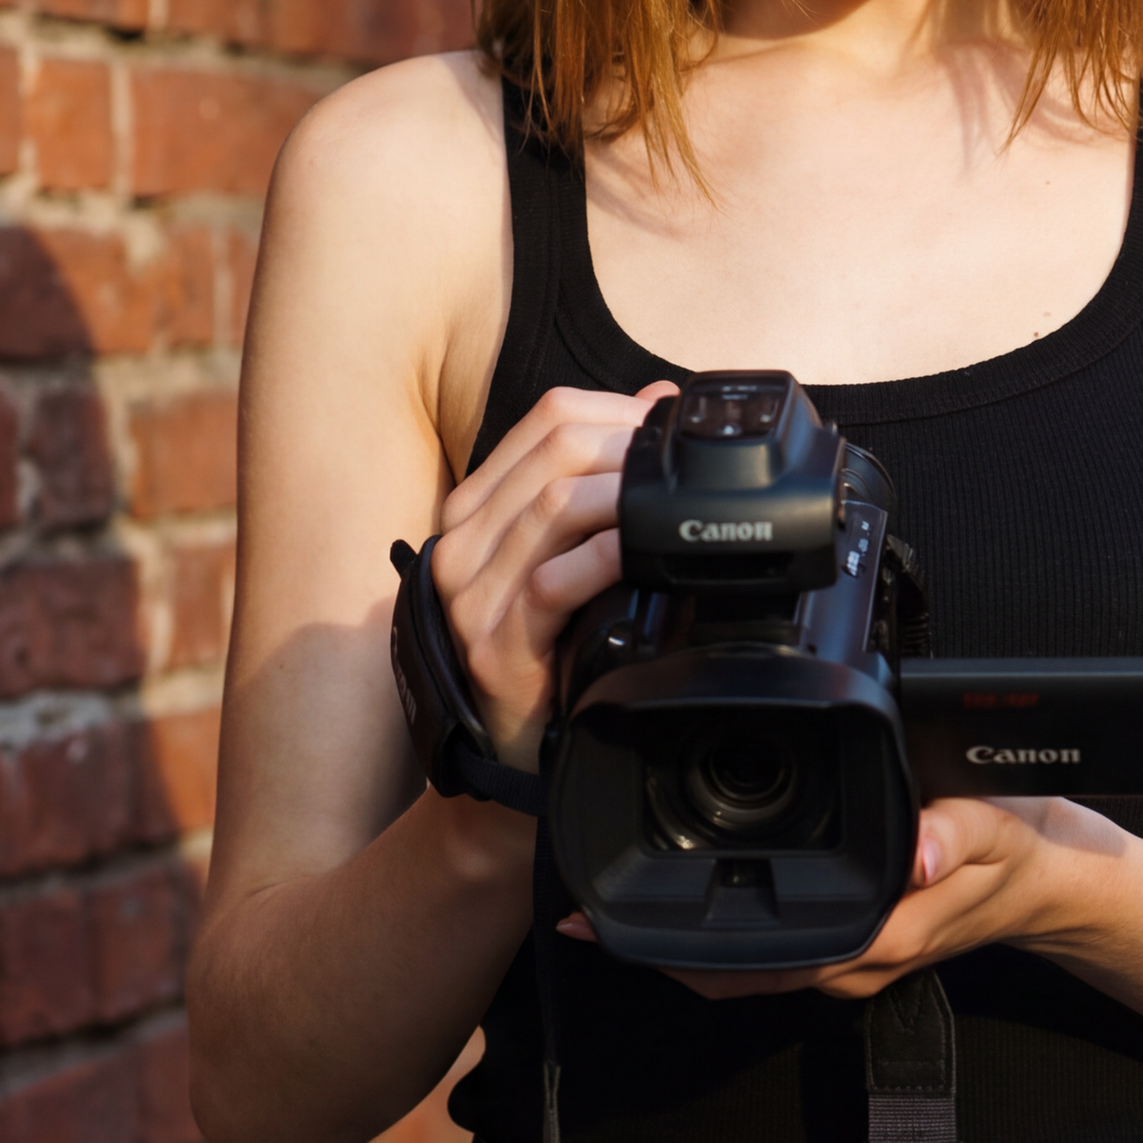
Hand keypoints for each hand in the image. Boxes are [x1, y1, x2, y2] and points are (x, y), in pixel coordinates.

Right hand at [428, 380, 673, 765]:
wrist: (517, 742)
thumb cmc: (549, 642)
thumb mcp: (570, 546)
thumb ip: (601, 473)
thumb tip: (659, 399)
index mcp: (477, 507)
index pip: (547, 420)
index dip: (619, 411)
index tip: (669, 428)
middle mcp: (462, 543)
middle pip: (555, 451)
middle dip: (629, 448)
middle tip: (680, 466)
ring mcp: (471, 596)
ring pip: (553, 505)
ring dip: (625, 496)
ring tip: (672, 503)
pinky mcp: (495, 647)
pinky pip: (553, 582)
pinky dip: (607, 557)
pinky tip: (643, 555)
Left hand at [620, 791, 1130, 999]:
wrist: (1052, 881)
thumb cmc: (1019, 855)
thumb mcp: (997, 828)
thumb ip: (958, 835)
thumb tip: (921, 855)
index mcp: (878, 935)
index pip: (765, 962)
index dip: (689, 954)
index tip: (625, 932)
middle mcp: (853, 959)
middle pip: (735, 977)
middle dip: (659, 956)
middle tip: (586, 921)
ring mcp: (847, 956)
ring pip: (745, 972)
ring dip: (679, 950)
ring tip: (611, 918)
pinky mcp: (845, 941)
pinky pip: (767, 954)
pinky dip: (715, 939)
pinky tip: (682, 903)